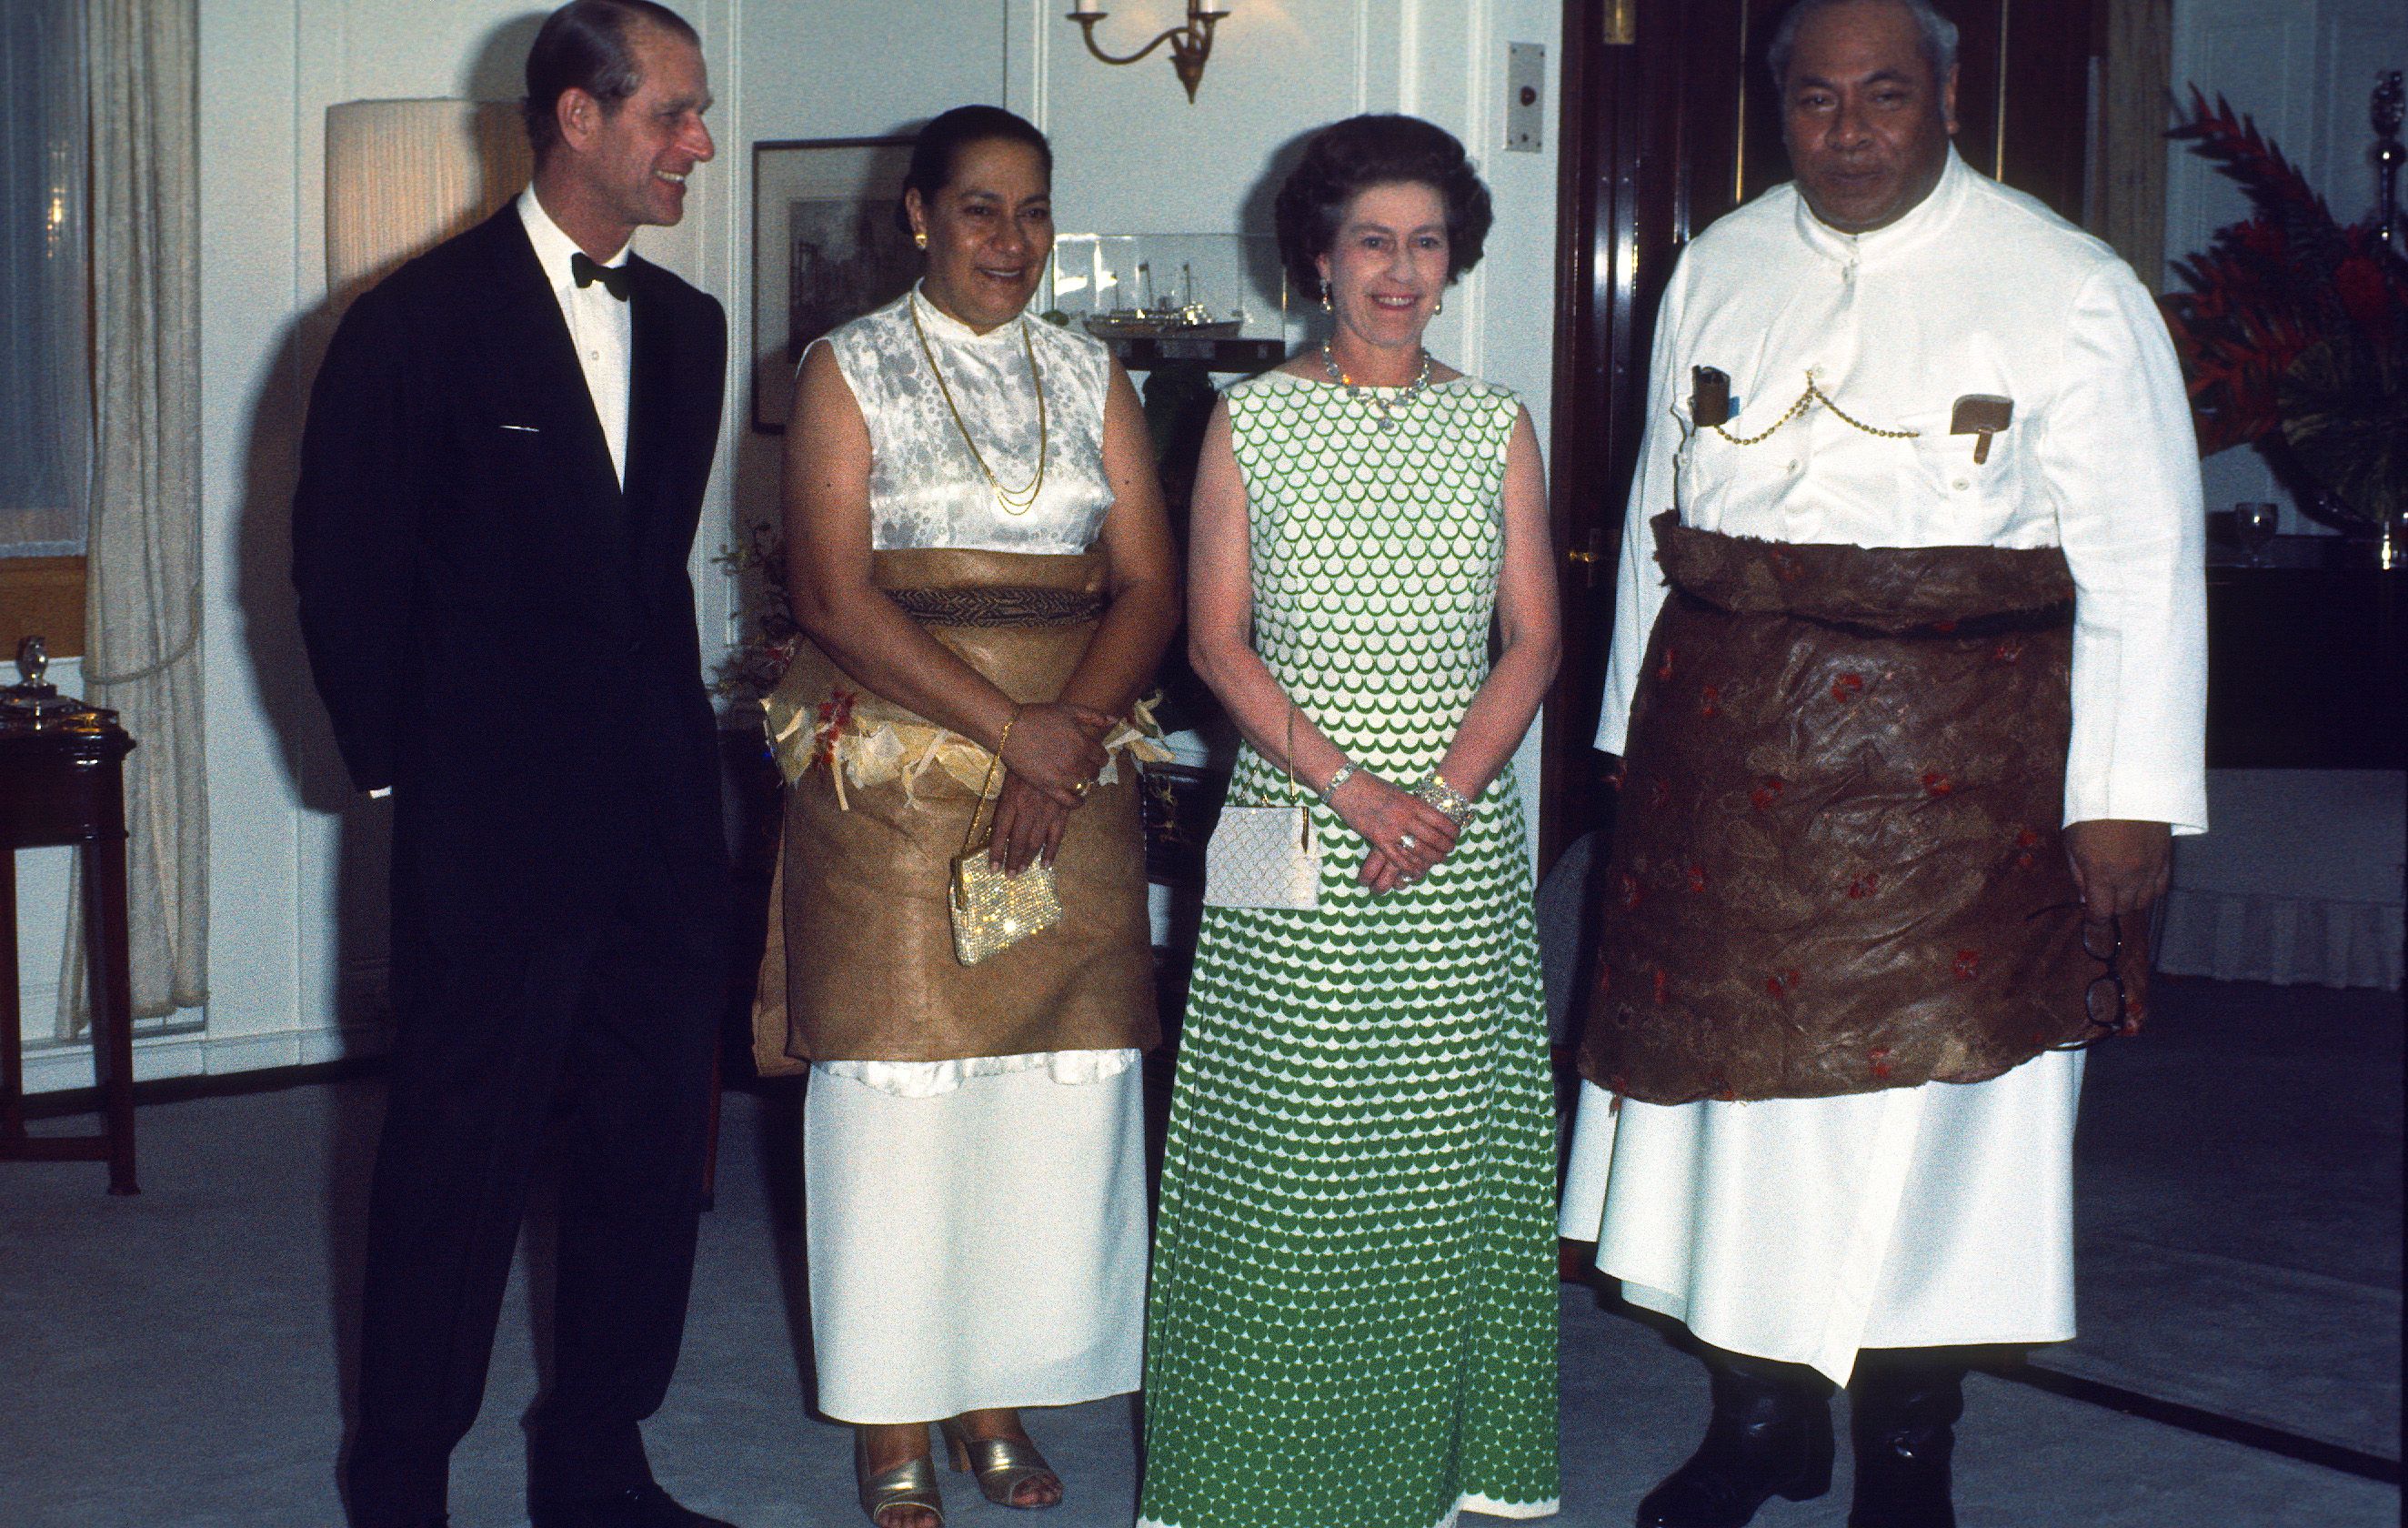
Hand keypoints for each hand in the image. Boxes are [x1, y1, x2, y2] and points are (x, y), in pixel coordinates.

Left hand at [988, 770, 1072, 875]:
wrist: (1056, 747)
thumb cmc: (1027, 760)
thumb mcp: (1010, 777)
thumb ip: (1006, 801)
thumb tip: (998, 827)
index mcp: (1011, 799)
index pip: (1000, 831)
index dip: (996, 852)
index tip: (992, 868)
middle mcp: (1027, 808)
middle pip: (1018, 841)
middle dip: (1012, 860)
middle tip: (1009, 876)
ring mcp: (1046, 811)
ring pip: (1036, 842)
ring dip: (1028, 859)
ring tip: (1021, 872)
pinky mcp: (1062, 811)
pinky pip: (1056, 836)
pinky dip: (1051, 852)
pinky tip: (1046, 864)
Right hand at [998, 700, 1112, 806]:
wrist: (1009, 729)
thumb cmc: (1038, 716)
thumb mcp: (1069, 710)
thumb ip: (1094, 716)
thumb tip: (1115, 720)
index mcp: (1083, 743)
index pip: (1102, 757)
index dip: (1099, 757)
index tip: (1094, 757)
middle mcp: (1077, 761)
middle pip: (1094, 772)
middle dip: (1092, 770)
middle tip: (1083, 767)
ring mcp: (1063, 776)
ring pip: (1084, 786)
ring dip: (1083, 783)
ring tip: (1077, 779)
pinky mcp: (1049, 788)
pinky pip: (1070, 802)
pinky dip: (1077, 802)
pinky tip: (1077, 799)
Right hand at [1330, 772, 1457, 893]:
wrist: (1349, 787)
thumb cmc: (1374, 787)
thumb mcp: (1399, 793)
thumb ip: (1412, 806)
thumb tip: (1426, 815)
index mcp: (1413, 803)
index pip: (1441, 821)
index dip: (1452, 832)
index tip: (1456, 837)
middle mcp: (1405, 817)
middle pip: (1433, 838)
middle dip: (1444, 848)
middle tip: (1448, 852)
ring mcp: (1392, 829)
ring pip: (1418, 850)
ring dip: (1430, 859)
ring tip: (1436, 861)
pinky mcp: (1378, 839)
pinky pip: (1398, 858)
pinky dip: (1409, 867)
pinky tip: (1415, 871)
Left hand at [2064, 818, 2171, 918]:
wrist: (2127, 785)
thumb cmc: (2092, 811)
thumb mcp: (2073, 842)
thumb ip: (2079, 874)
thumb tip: (2086, 899)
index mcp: (2102, 873)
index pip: (2102, 913)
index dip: (2095, 919)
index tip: (2092, 916)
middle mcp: (2129, 876)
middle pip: (2123, 909)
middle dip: (2111, 907)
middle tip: (2103, 894)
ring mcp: (2150, 868)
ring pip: (2144, 902)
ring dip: (2131, 900)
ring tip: (2121, 887)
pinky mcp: (2165, 858)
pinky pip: (2161, 887)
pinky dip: (2149, 890)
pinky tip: (2140, 883)